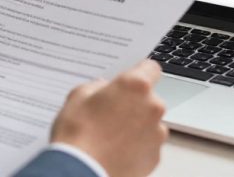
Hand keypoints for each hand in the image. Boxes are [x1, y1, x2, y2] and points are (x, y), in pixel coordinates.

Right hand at [51, 60, 167, 176]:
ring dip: (136, 126)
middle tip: (110, 114)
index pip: (150, 68)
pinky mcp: (155, 156)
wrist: (81, 173)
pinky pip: (148, 145)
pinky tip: (116, 152)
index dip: (139, 73)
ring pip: (150, 123)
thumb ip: (96, 87)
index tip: (131, 81)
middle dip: (134, 103)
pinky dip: (137, 147)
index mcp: (135, 86)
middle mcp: (152, 107)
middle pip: (149, 98)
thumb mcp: (77, 97)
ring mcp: (156, 133)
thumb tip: (103, 89)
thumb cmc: (77, 134)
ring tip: (111, 137)